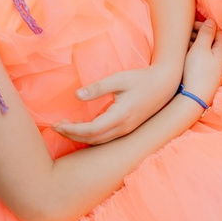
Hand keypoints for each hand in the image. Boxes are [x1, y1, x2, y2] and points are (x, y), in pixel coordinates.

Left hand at [51, 59, 180, 143]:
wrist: (166, 84)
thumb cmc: (142, 79)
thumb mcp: (119, 79)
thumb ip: (97, 88)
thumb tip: (76, 96)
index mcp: (120, 116)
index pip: (90, 130)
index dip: (71, 130)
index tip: (56, 124)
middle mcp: (123, 127)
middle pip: (92, 139)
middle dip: (71, 135)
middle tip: (55, 127)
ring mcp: (127, 130)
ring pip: (99, 141)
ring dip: (80, 137)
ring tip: (65, 128)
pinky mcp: (128, 128)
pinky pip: (105, 138)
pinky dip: (91, 136)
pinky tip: (83, 128)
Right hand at [179, 17, 221, 108]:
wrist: (193, 97)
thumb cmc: (197, 71)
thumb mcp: (200, 48)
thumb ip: (206, 33)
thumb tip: (211, 21)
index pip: (216, 31)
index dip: (204, 25)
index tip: (190, 25)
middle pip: (212, 40)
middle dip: (198, 34)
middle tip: (185, 34)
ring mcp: (217, 67)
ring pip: (206, 49)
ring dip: (195, 44)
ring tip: (183, 44)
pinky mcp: (209, 74)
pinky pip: (203, 59)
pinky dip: (195, 54)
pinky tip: (185, 55)